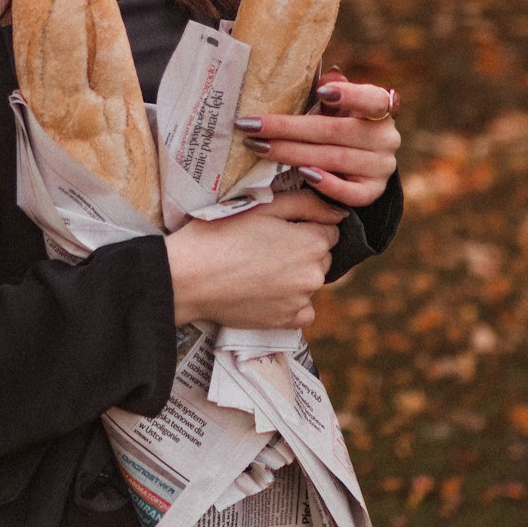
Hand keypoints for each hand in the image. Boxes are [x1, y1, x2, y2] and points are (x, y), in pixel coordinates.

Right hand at [164, 190, 342, 328]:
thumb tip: (339, 212)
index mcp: (312, 242)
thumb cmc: (220, 234)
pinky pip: (303, 310)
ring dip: (295, 274)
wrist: (188, 277)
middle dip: (303, 248)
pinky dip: (291, 302)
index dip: (304, 223)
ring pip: (310, 281)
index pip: (330, 229)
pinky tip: (266, 291)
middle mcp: (313, 275)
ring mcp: (300, 301)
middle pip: (322, 256)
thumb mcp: (263, 206)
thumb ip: (306, 203)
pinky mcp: (285, 322)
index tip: (278, 226)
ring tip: (258, 266)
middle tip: (265, 244)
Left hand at [235, 69, 400, 209]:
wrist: (359, 167)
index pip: (373, 100)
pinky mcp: (373, 192)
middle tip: (251, 126)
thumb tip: (329, 72)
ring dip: (292, 153)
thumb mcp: (338, 107)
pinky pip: (350, 193)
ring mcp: (381, 167)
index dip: (349, 95)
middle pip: (334, 131)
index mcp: (380, 109)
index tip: (319, 91)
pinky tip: (302, 173)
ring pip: (334, 160)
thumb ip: (333, 91)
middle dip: (287, 128)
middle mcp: (386, 138)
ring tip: (260, 148)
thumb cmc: (339, 126)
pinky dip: (326, 184)